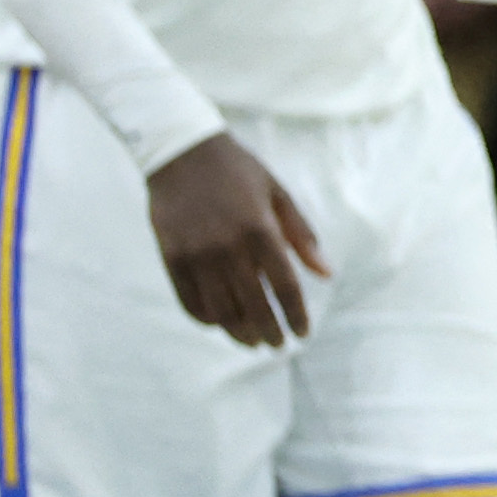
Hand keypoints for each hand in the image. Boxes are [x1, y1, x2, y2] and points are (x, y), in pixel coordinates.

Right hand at [146, 134, 330, 347]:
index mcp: (260, 230)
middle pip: (253, 305)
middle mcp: (227, 247)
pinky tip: (220, 323)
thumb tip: (326, 274)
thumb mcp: (278, 194)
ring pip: (220, 309)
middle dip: (269, 331)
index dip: (295, 314)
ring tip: (252, 340)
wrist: (181, 152)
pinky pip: (189, 300)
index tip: (303, 333)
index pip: (284, 286)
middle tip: (278, 345)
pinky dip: (206, 318)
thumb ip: (302, 236)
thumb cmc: (239, 172)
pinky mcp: (171, 257)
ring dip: (238, 331)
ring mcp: (196, 254)